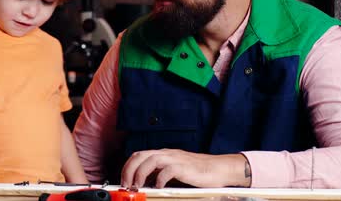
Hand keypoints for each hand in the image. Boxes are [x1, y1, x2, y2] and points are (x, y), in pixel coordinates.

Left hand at [120, 149, 250, 187]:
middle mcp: (167, 153)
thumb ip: (159, 172)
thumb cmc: (196, 171)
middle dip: (129, 169)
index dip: (127, 166)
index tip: (122, 180)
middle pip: (140, 155)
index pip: (138, 155)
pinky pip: (168, 170)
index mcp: (163, 154)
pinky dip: (160, 178)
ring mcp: (175, 159)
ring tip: (137, 186)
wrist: (218, 168)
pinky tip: (158, 186)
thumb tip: (143, 182)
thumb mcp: (173, 170)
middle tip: (126, 184)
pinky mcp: (184, 167)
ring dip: (140, 173)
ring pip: (151, 160)